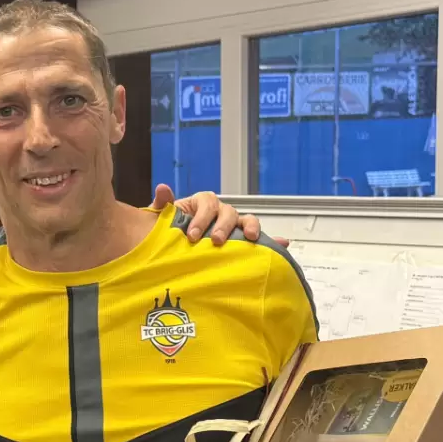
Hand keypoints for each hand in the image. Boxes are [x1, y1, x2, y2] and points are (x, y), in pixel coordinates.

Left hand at [151, 185, 287, 247]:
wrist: (172, 253)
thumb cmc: (167, 234)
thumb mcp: (159, 221)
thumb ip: (162, 205)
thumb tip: (163, 188)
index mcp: (202, 204)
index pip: (207, 202)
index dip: (201, 217)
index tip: (192, 235)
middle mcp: (220, 213)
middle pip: (228, 212)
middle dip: (223, 226)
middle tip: (215, 241)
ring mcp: (233, 227)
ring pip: (246, 221)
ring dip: (251, 228)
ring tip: (251, 238)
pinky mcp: (242, 242)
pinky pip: (260, 239)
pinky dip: (273, 240)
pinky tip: (283, 244)